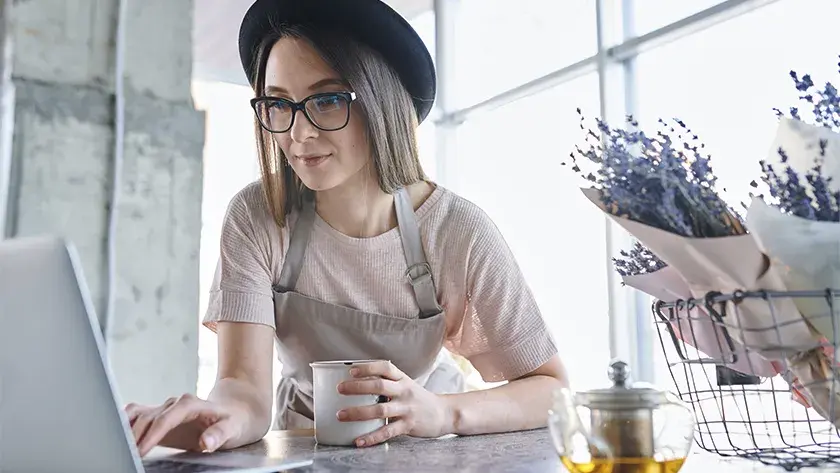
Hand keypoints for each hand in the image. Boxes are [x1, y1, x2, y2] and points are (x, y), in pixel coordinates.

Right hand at [124, 393, 245, 456]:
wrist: (235, 410)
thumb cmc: (234, 421)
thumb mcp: (233, 429)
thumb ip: (219, 434)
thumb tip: (206, 442)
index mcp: (190, 404)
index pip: (165, 419)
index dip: (151, 435)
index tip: (140, 450)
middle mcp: (174, 403)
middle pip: (147, 417)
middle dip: (133, 436)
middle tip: (123, 454)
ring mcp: (164, 408)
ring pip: (137, 414)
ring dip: (124, 429)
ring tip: (115, 446)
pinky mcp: (158, 416)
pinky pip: (134, 416)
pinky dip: (122, 424)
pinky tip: (114, 435)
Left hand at [336, 361, 452, 446]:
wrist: (444, 413)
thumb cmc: (419, 399)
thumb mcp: (406, 385)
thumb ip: (388, 383)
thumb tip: (359, 382)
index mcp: (403, 379)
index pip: (385, 368)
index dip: (368, 367)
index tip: (351, 370)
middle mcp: (404, 391)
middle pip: (379, 386)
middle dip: (357, 387)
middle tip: (340, 389)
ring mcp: (407, 409)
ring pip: (379, 410)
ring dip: (358, 412)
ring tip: (341, 415)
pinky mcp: (408, 425)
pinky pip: (387, 432)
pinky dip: (371, 437)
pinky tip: (359, 440)